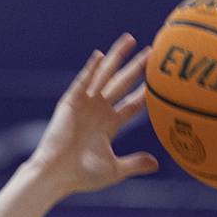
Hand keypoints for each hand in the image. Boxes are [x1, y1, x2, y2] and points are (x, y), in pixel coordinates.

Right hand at [29, 34, 158, 197]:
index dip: (144, 93)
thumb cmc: (82, 176)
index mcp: (108, 126)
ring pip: (105, 76)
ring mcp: (84, 105)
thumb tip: (156, 164)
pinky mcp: (70, 103)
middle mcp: (98, 111)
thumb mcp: (114, 169)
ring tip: (130, 40)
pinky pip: (82, 82)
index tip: (160, 81)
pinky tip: (101, 56)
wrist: (57, 175)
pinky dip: (91, 69)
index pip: (131, 104)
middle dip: (136, 68)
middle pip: (121, 84)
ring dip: (116, 58)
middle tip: (152, 52)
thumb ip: (135, 163)